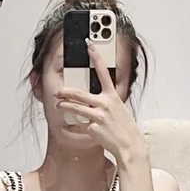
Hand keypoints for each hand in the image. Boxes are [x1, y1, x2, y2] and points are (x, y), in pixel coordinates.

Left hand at [56, 45, 144, 163]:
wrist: (130, 146)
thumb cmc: (126, 128)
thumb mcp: (119, 109)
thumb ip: (106, 103)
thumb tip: (92, 102)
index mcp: (113, 96)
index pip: (103, 71)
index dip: (96, 56)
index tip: (89, 44)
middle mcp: (104, 104)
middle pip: (79, 93)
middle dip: (66, 91)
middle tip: (59, 91)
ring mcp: (98, 116)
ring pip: (75, 108)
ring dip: (64, 106)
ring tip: (59, 105)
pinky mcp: (93, 128)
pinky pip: (81, 125)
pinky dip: (80, 127)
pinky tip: (84, 130)